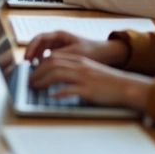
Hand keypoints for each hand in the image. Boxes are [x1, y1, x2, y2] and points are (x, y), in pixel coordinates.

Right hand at [23, 30, 128, 65]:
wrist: (107, 54)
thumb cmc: (92, 51)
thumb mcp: (74, 53)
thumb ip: (58, 57)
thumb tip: (44, 62)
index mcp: (60, 35)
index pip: (39, 38)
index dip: (31, 47)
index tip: (28, 58)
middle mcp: (57, 39)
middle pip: (38, 44)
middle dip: (31, 53)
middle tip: (27, 65)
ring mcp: (59, 46)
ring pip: (42, 51)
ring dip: (36, 59)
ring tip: (33, 69)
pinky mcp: (61, 54)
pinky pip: (48, 57)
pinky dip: (43, 62)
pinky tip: (43, 71)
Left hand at [27, 52, 152, 110]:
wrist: (126, 87)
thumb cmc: (107, 81)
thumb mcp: (89, 71)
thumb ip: (74, 71)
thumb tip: (56, 76)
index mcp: (79, 60)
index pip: (54, 57)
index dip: (40, 64)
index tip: (32, 72)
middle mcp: (80, 66)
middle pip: (52, 64)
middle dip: (37, 72)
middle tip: (28, 81)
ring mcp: (84, 77)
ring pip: (58, 74)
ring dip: (43, 80)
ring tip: (34, 87)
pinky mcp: (88, 90)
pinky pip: (70, 89)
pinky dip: (59, 92)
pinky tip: (52, 96)